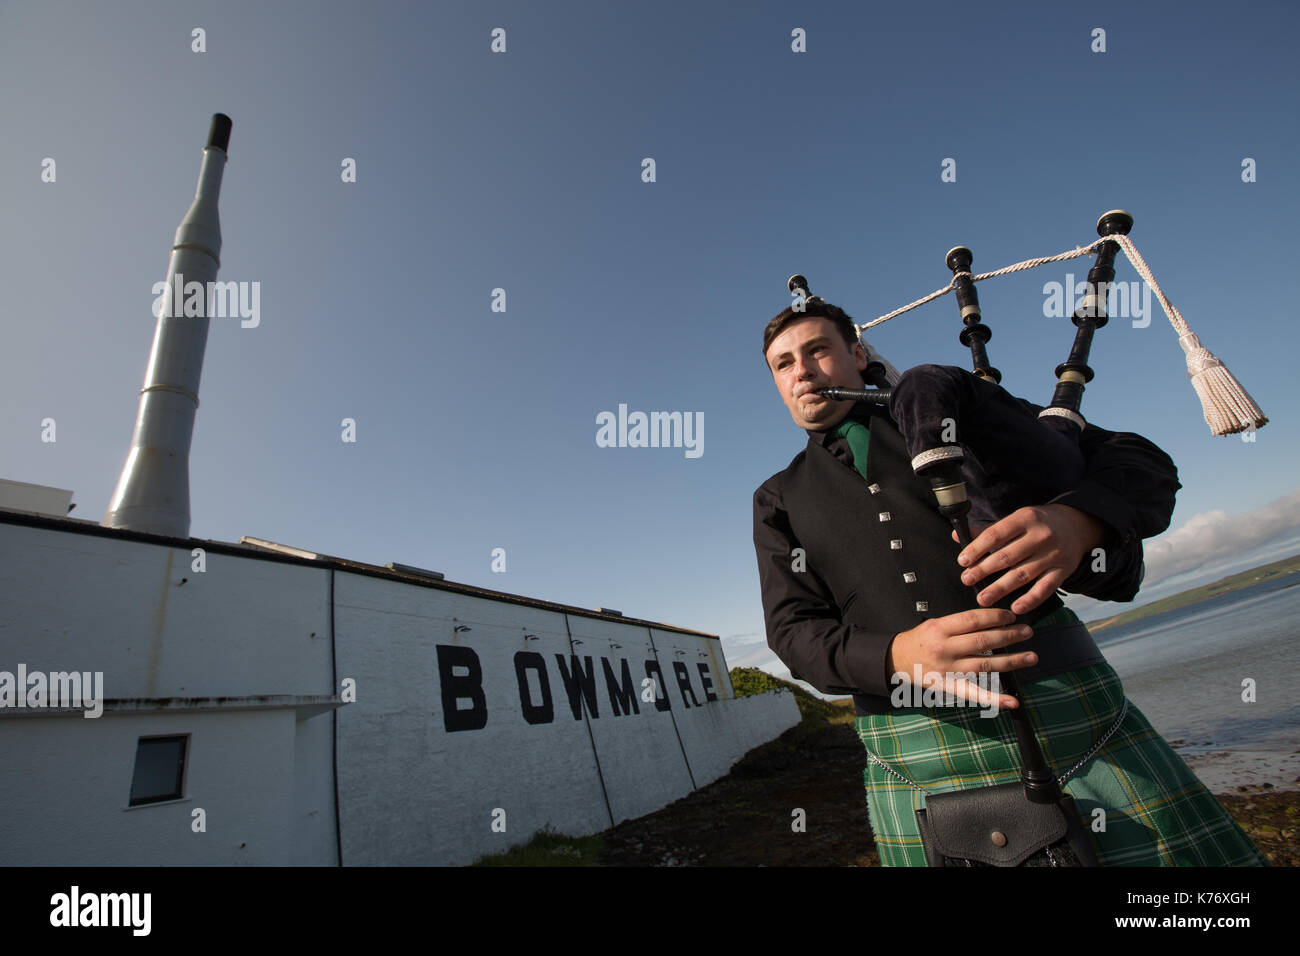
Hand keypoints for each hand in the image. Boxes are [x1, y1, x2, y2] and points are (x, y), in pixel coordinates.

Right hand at [887, 608, 1034, 709]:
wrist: (897, 660)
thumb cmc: (920, 640)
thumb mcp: (935, 623)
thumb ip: (960, 623)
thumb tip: (993, 621)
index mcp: (940, 628)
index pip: (973, 620)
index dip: (996, 617)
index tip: (1012, 616)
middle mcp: (945, 649)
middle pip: (983, 641)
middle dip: (1009, 636)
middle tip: (1027, 631)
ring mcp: (949, 670)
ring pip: (985, 665)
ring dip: (1011, 661)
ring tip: (1031, 656)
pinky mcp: (951, 687)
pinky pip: (976, 694)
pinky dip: (996, 699)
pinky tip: (1013, 701)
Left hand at [953, 504, 1106, 614]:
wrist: (1075, 526)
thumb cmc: (1037, 524)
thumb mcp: (1016, 520)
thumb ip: (987, 530)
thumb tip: (956, 536)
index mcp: (1025, 519)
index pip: (996, 535)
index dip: (977, 549)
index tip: (963, 561)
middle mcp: (1040, 536)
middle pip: (1007, 557)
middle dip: (984, 570)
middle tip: (967, 580)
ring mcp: (1053, 555)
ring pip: (1023, 574)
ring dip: (1000, 588)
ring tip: (982, 598)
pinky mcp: (1063, 571)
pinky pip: (1045, 588)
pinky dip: (1030, 600)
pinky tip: (1016, 608)